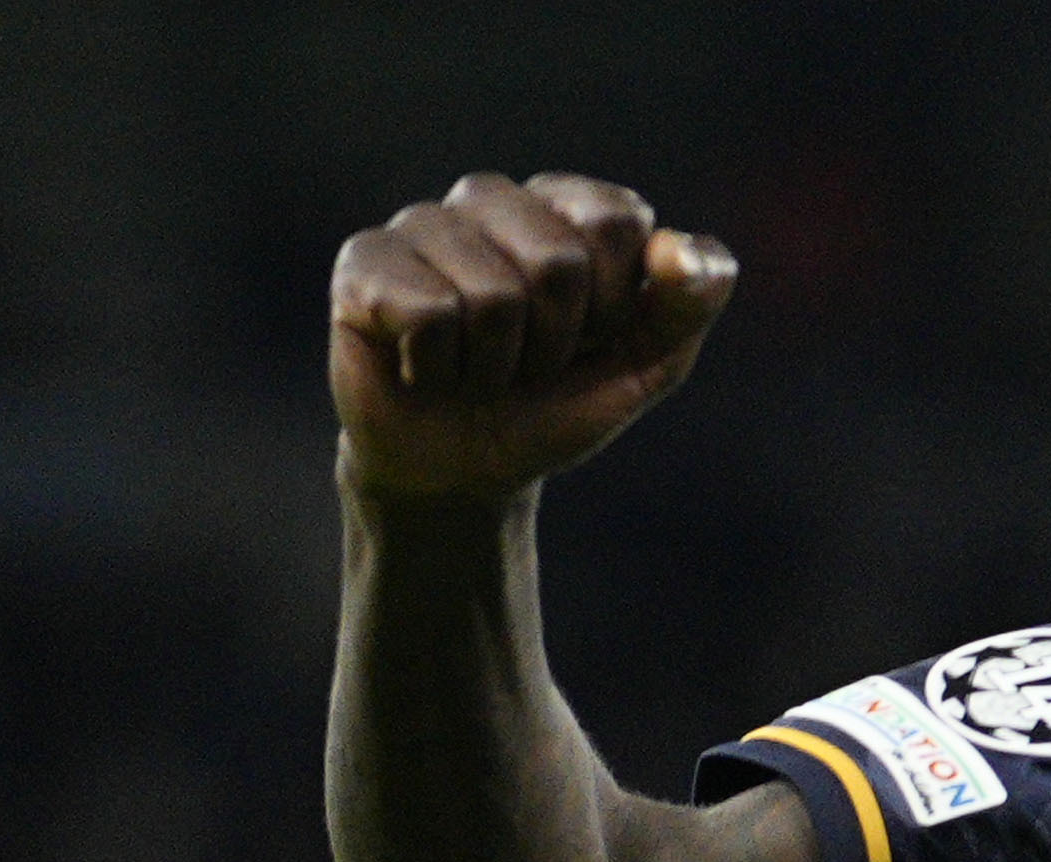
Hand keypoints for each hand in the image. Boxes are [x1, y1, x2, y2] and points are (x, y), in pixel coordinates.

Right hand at [328, 173, 738, 504]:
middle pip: (557, 262)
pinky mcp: (364, 262)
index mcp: (563, 206)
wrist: (463, 474)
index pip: (617, 220)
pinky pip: (428, 313)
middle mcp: (492, 198)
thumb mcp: (643, 366)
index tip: (589, 337)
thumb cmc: (552, 407)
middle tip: (525, 363)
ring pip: (493, 296)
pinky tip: (421, 366)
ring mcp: (423, 223)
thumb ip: (686, 304)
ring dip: (494, 365)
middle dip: (554, 343)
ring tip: (474, 368)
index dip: (613, 306)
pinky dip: (438, 367)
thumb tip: (680, 249)